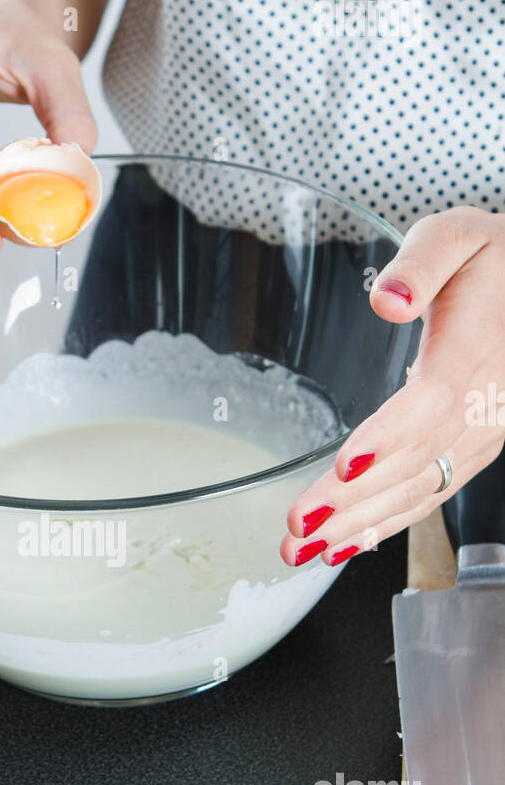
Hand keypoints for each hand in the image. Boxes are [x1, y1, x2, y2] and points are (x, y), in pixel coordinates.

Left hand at [282, 206, 504, 566]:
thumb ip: (423, 261)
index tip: (343, 466)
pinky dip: (385, 526)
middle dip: (354, 500)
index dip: (387, 437)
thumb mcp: (458, 234)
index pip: (432, 401)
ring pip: (418, 489)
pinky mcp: (471, 451)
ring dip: (359, 525)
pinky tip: (343, 547)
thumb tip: (388, 298)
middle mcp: (485, 404)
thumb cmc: (489, 259)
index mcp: (477, 347)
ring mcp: (480, 435)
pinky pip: (428, 496)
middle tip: (298, 525)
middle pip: (414, 459)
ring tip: (303, 550)